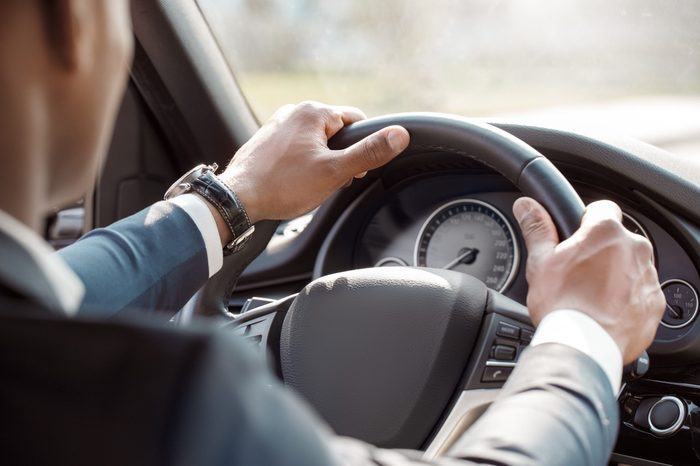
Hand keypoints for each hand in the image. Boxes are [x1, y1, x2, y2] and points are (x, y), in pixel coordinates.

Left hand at [219, 101, 409, 223]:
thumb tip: (399, 135)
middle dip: (339, 157)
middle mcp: (294, 111)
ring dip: (320, 162)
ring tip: (308, 184)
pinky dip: (301, 164)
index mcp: (313, 112)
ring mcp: (277, 124)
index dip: (361, 149)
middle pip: (336, 133)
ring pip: (316, 142)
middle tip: (329, 181)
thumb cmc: (283, 186)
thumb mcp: (335, 172)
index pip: (357, 121)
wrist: (238, 199)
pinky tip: (293, 181)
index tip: (354, 171)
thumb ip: (369, 153)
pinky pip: (296, 148)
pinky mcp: (266, 140)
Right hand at [513, 197, 664, 363]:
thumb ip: (537, 229)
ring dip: (615, 274)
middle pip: (617, 240)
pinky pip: (641, 292)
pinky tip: (604, 310)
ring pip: (630, 265)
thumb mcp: (541, 262)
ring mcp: (648, 277)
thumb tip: (527, 207)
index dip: (587, 220)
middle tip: (577, 272)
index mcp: (605, 232)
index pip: (603, 208)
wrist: (583, 347)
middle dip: (600, 252)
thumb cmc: (562, 304)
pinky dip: (626, 298)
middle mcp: (634, 249)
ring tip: (589, 295)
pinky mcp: (655, 303)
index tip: (577, 236)